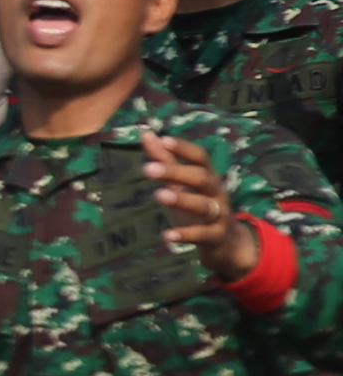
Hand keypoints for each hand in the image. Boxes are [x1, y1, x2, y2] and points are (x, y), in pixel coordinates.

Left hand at [143, 131, 266, 277]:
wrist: (228, 243)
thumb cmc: (199, 206)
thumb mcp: (182, 184)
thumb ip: (165, 160)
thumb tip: (146, 133)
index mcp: (207, 177)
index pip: (200, 157)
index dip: (184, 148)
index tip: (163, 139)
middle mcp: (216, 193)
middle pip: (201, 178)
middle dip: (176, 172)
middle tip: (147, 168)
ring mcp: (219, 215)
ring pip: (204, 206)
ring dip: (182, 200)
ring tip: (159, 195)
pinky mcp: (216, 236)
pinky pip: (203, 235)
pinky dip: (186, 234)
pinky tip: (167, 235)